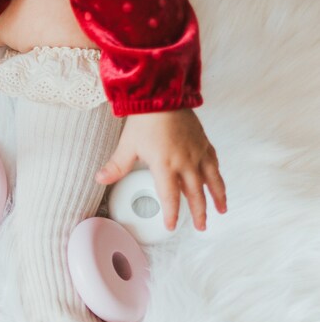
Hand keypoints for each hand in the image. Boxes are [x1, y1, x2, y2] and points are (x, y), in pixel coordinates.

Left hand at [95, 108, 226, 231]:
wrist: (163, 95)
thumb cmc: (145, 119)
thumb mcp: (127, 145)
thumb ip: (116, 166)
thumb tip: (100, 179)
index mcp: (165, 164)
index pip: (169, 196)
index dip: (171, 214)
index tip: (171, 227)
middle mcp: (185, 161)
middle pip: (195, 193)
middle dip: (198, 212)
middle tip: (201, 227)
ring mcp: (197, 152)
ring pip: (211, 180)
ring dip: (217, 197)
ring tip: (221, 210)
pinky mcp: (204, 142)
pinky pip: (214, 163)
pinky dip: (216, 175)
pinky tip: (217, 182)